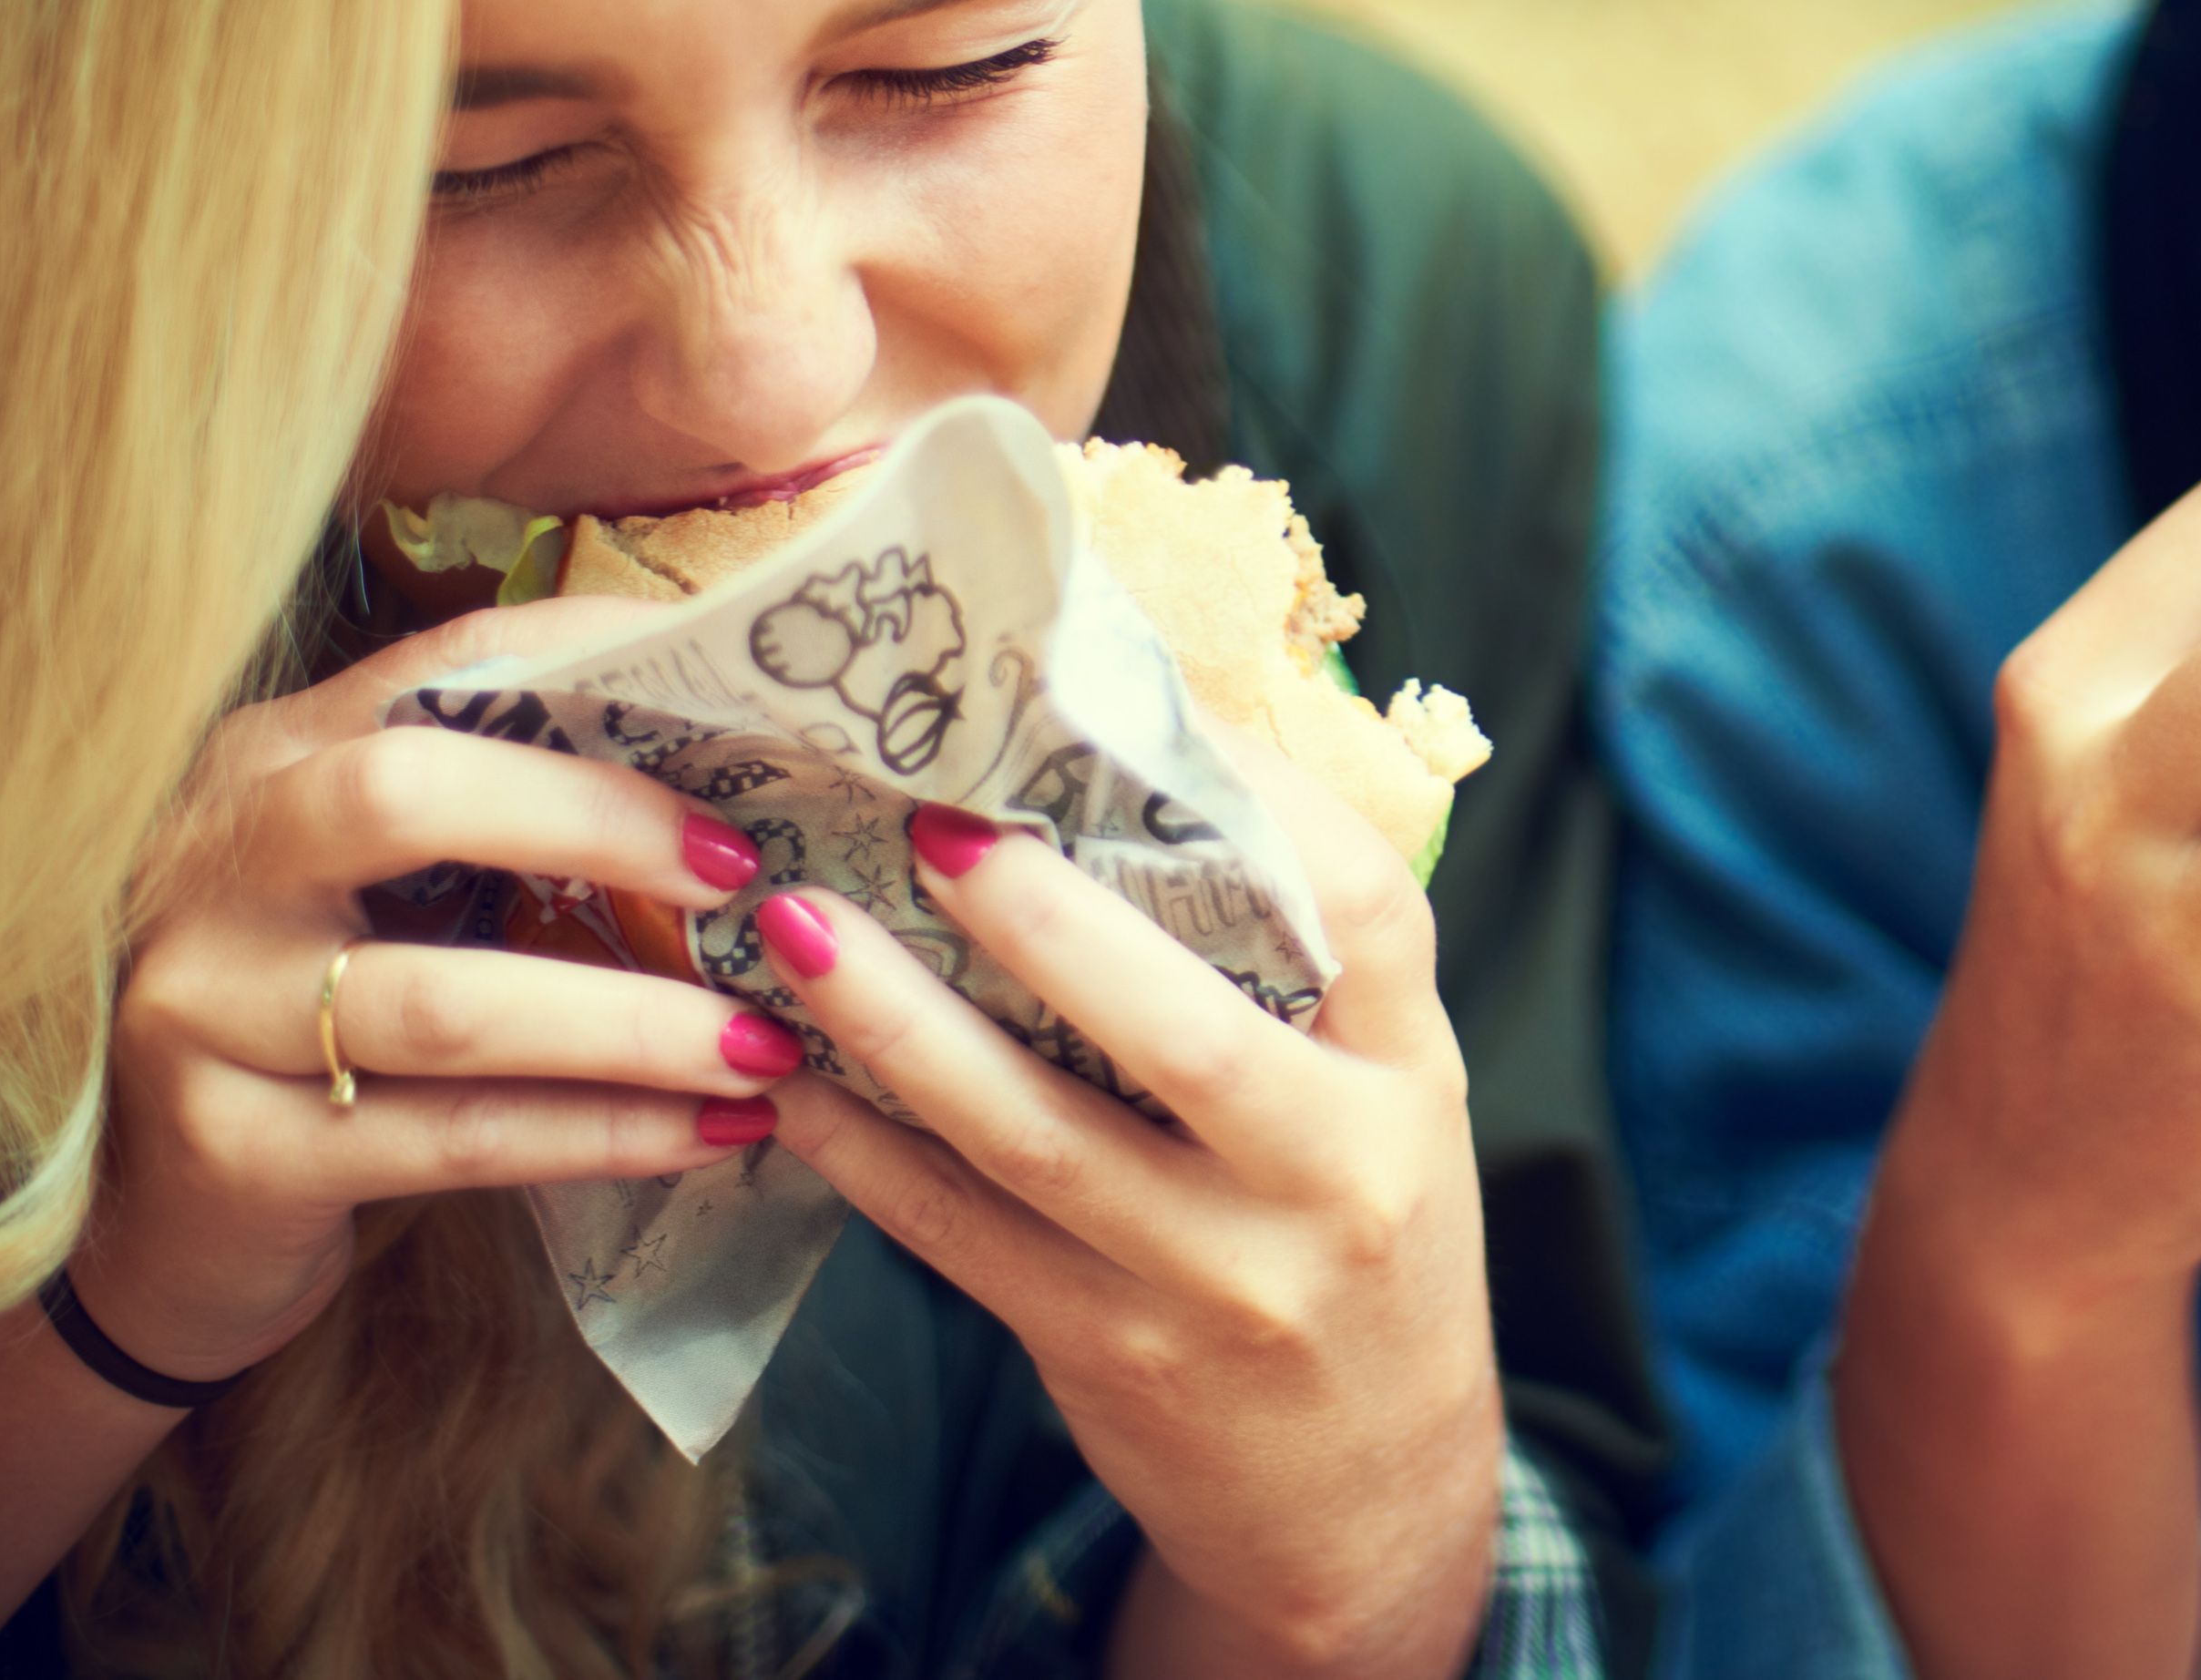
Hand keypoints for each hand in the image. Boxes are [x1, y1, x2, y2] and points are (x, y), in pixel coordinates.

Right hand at [88, 600, 799, 1382]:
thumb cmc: (330, 1019)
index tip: (750, 703)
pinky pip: (455, 1137)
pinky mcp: (236, 1153)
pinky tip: (711, 1134)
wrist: (170, 1220)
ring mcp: (205, 1009)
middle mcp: (216, 862)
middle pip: (408, 795)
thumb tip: (741, 786)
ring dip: (637, 1024)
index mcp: (275, 759)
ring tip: (770, 1045)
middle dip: (601, 822)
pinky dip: (603, 1133)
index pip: (446, 668)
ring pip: (449, 1004)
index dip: (600, 666)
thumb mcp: (393, 888)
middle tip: (748, 872)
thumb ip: (512, 818)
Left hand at [752, 727, 1498, 1679]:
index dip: (1267, 796)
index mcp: (1408, 1082)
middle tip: (930, 818)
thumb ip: (1307, 968)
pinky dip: (866, 1153)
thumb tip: (1160, 762)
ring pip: (1038, 1140)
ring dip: (903, 1026)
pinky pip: (962, 1237)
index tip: (1144, 707)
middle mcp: (1330, 1180)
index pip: (1371, 910)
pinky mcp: (1110, 1354)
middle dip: (1046, 920)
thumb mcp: (1382, 1101)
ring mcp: (1217, 1281)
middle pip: (1184, 1033)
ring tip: (797, 928)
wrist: (1364, 1494)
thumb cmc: (1353, 1239)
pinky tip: (792, 1078)